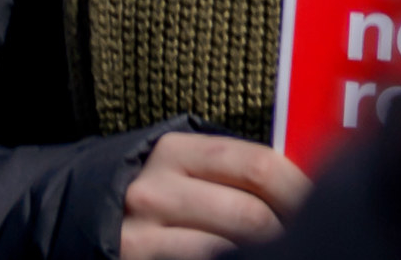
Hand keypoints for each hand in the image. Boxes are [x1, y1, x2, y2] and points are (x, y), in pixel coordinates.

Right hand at [119, 133, 308, 259]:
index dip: (302, 193)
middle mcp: (155, 188)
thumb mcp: (185, 171)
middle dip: (289, 234)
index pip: (260, 166)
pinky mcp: (135, 259)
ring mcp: (142, 230)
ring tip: (274, 252)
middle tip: (302, 241)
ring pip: (230, 249)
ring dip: (261, 254)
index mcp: (176, 151)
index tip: (323, 209)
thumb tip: (309, 185)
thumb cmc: (157, 198)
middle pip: (252, 216)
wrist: (77, 218)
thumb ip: (235, 171)